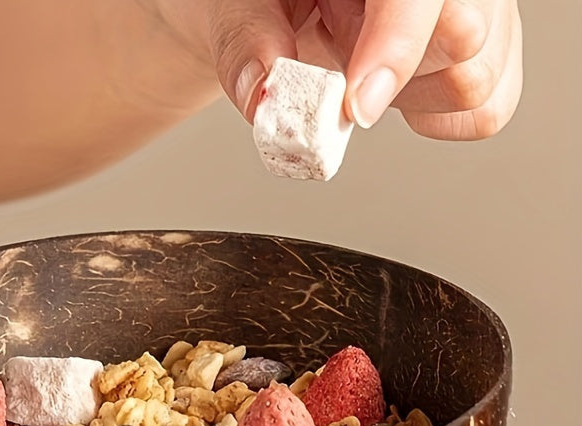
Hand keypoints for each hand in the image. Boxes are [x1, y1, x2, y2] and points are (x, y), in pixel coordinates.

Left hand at [165, 0, 522, 139]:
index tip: (356, 106)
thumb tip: (265, 96)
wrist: (267, 7)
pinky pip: (486, 110)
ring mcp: (469, 8)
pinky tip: (390, 91)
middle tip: (341, 59)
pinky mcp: (482, 49)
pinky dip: (435, 120)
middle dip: (397, 75)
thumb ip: (246, 43)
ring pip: (478, 79)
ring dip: (408, 97)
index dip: (396, 48)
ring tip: (360, 63)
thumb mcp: (233, 5)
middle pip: (467, 39)